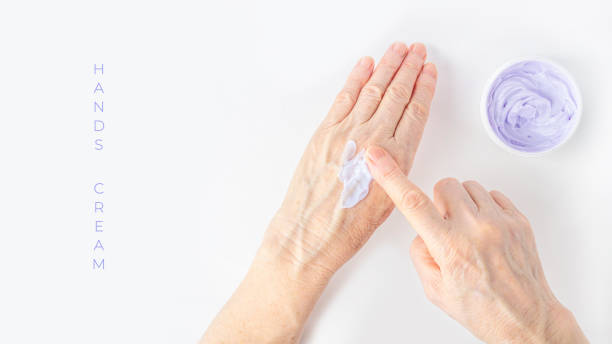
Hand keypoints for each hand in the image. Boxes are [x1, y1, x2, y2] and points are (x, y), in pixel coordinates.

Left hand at [264, 42, 437, 280]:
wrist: (310, 235)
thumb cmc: (348, 228)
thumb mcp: (388, 200)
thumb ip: (397, 166)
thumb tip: (398, 142)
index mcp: (395, 158)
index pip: (415, 112)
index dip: (423, 88)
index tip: (428, 71)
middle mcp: (373, 139)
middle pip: (396, 94)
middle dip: (409, 68)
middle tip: (417, 51)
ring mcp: (346, 132)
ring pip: (372, 90)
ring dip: (386, 66)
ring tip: (397, 50)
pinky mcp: (323, 133)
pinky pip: (344, 98)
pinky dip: (355, 79)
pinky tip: (365, 66)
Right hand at [365, 146, 587, 343]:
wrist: (526, 319)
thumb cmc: (482, 309)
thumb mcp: (435, 290)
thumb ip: (421, 253)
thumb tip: (424, 230)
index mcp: (449, 247)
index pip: (412, 202)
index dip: (391, 176)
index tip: (377, 157)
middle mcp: (475, 230)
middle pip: (445, 185)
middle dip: (440, 201)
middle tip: (447, 225)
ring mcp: (500, 223)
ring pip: (469, 187)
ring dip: (463, 204)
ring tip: (470, 231)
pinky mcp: (519, 220)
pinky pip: (493, 195)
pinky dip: (485, 208)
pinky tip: (487, 231)